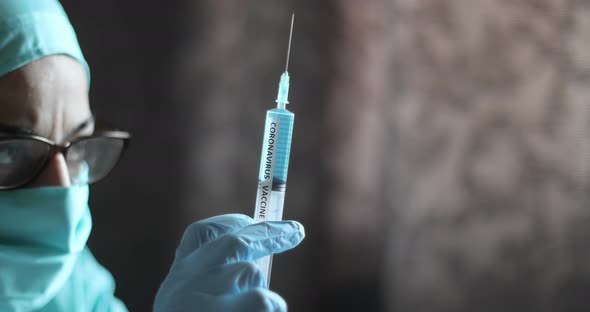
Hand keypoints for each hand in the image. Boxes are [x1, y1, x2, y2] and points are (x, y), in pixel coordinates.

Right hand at [153, 214, 304, 311]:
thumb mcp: (190, 307)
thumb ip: (211, 282)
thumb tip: (255, 255)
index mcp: (177, 284)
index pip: (199, 236)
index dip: (228, 223)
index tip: (250, 219)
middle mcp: (186, 289)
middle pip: (234, 245)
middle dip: (269, 234)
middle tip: (296, 231)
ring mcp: (207, 306)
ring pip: (253, 278)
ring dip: (265, 297)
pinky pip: (267, 303)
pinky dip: (271, 311)